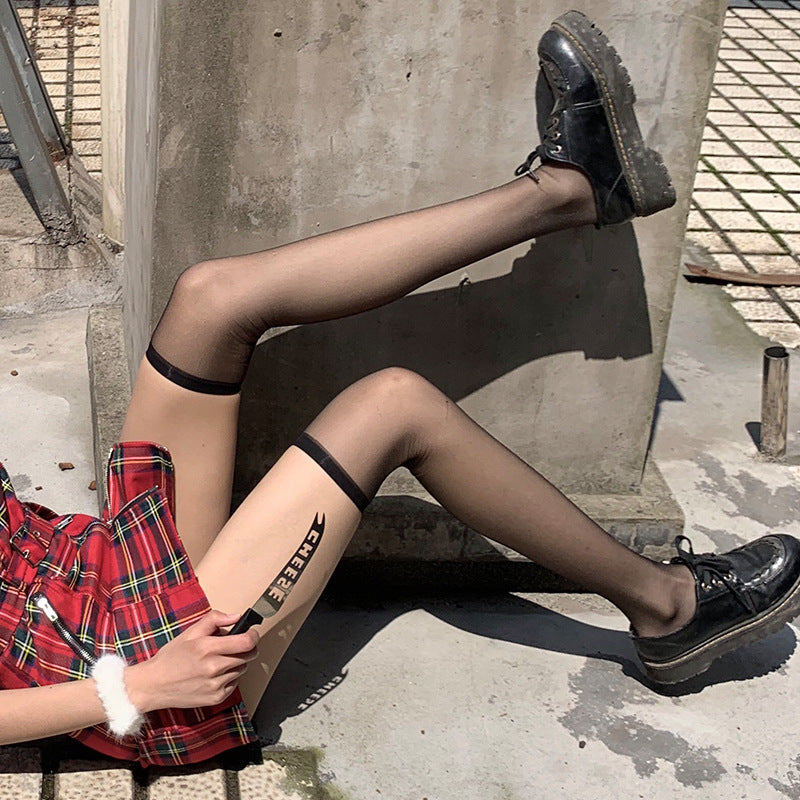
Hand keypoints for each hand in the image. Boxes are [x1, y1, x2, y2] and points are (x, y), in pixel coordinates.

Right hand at [124, 610, 259, 712]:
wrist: (153, 685)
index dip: (253, 635)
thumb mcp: (190, 632)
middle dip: (246, 648)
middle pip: (249, 655)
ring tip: (219, 660)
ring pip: (242, 669)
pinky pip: (235, 683)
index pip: (246, 642)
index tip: (251, 633)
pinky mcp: (216, 698)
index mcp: (207, 648)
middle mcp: (214, 668)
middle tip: (235, 646)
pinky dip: (229, 677)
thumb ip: (215, 619)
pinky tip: (214, 674)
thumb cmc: (171, 657)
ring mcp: (216, 685)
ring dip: (236, 662)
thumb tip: (236, 616)